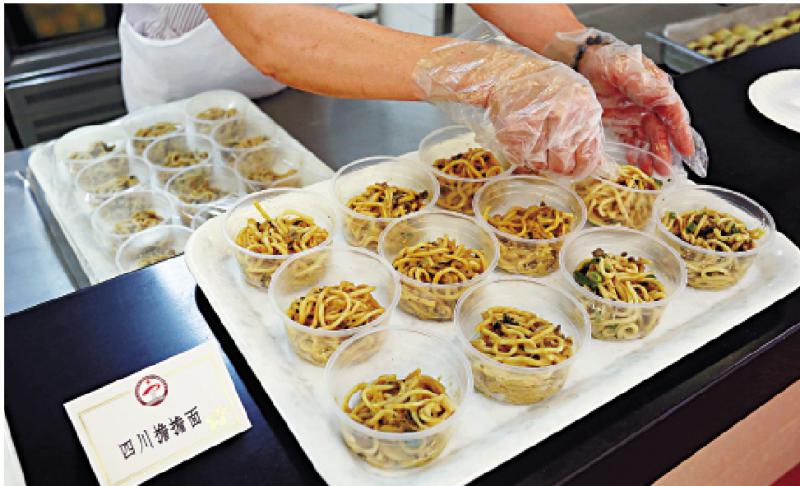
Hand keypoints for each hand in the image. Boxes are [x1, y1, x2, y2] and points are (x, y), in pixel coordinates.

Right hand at [414, 33, 602, 176]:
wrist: (510, 72)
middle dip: (555, 166)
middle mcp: (563, 116)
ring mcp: (537, 122)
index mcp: (584, 109)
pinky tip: (520, 138)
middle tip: (549, 157)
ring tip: (533, 141)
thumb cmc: (547, 87)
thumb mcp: (578, 100)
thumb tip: (596, 166)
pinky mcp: (514, 129)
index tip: (572, 170)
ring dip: (535, 160)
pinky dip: (518, 154)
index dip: (579, 169)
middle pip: (562, 165)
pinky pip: (519, 159)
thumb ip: (587, 129)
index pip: (588, 157)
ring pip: (539, 165)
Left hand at [578, 42, 694, 174]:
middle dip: (665, 151)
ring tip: (650, 171)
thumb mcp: (625, 68)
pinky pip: (631, 140)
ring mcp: (634, 114)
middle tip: (664, 170)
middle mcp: (648, 103)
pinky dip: (634, 152)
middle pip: (661, 130)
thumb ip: (644, 84)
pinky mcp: (620, 122)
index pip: (674, 112)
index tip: (687, 151)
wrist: (580, 61)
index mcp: (656, 88)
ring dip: (651, 155)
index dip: (681, 132)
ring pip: (648, 138)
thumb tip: (665, 96)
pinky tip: (634, 161)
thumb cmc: (605, 59)